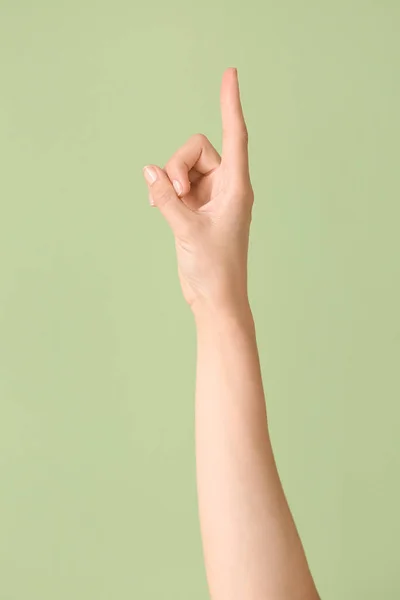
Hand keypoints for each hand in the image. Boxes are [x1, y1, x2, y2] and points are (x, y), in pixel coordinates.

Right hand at [142, 68, 253, 317]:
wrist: (215, 299)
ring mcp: (210, 197)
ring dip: (169, 181)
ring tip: (165, 207)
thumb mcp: (186, 230)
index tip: (230, 73)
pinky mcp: (195, 208)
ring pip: (183, 166)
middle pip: (198, 149)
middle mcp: (226, 187)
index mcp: (236, 187)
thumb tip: (148, 171)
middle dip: (178, 166)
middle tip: (173, 194)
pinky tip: (156, 206)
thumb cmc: (214, 269)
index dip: (231, 103)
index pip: (235, 136)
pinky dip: (164, 191)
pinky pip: (175, 184)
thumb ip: (166, 198)